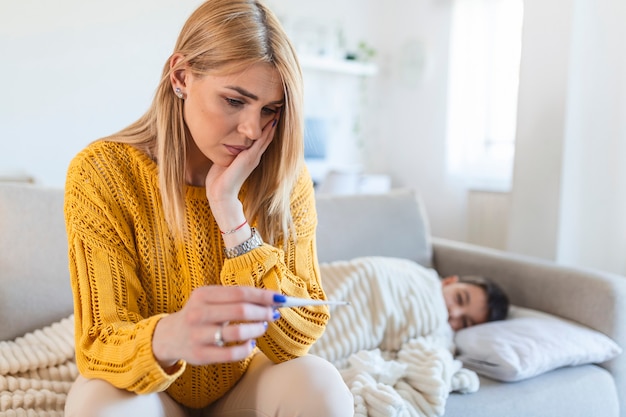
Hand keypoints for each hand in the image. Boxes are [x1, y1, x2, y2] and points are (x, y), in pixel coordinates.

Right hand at [153, 286, 280, 367]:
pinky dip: (246, 348)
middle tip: (273, 314)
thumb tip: (271, 300)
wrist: (169, 336)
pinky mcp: (200, 355)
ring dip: (256, 329)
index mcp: (202, 294)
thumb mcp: (210, 299)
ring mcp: (198, 335)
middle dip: (262, 312)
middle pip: (240, 310)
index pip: (239, 292)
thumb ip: (236, 298)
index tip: (280, 298)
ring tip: (262, 327)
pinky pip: (231, 354)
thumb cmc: (200, 314)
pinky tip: (250, 343)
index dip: (262, 295)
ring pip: (237, 332)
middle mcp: (198, 313)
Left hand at [205, 116, 278, 222]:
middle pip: (267, 136)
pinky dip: (267, 131)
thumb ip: (228, 152)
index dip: (266, 127)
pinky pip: (261, 140)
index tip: (269, 113)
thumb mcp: (225, 161)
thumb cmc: (219, 180)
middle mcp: (255, 157)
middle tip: (279, 108)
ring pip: (267, 137)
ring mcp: (254, 157)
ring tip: (279, 111)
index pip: (261, 139)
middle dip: (272, 123)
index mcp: (249, 157)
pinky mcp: (250, 158)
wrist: (221, 193)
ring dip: (273, 124)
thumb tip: (223, 142)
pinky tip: (273, 121)